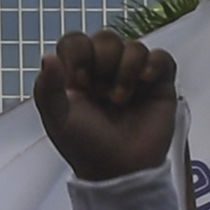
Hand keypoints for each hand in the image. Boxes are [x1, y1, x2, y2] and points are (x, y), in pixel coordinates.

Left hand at [32, 31, 177, 181]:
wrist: (119, 170)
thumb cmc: (85, 145)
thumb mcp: (57, 118)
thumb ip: (47, 87)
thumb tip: (48, 57)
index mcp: (77, 72)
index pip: (76, 41)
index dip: (78, 55)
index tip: (79, 83)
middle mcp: (105, 69)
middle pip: (106, 39)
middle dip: (102, 62)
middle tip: (99, 93)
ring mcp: (133, 75)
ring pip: (134, 46)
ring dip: (126, 70)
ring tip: (120, 100)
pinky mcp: (159, 83)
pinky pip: (161, 57)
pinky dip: (153, 64)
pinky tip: (144, 81)